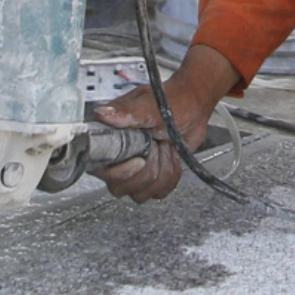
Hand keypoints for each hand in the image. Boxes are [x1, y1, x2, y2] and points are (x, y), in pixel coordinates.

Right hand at [88, 48, 234, 202]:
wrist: (193, 106)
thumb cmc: (170, 100)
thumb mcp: (149, 105)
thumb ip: (127, 113)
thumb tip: (102, 114)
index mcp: (110, 139)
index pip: (101, 171)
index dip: (121, 171)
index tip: (140, 159)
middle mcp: (117, 158)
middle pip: (119, 188)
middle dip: (147, 170)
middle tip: (157, 146)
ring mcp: (133, 170)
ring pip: (140, 194)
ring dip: (162, 171)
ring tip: (165, 148)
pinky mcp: (150, 178)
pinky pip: (157, 193)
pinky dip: (171, 176)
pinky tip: (171, 156)